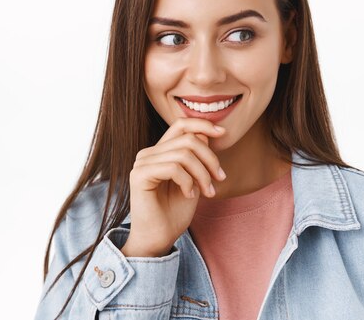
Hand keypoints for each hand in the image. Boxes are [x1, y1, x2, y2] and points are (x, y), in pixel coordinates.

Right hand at [121, 118, 226, 256]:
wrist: (159, 239)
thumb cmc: (174, 212)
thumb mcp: (193, 180)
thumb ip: (196, 157)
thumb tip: (205, 134)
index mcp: (160, 152)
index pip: (181, 125)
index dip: (203, 124)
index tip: (223, 133)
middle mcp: (148, 153)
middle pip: (188, 139)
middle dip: (210, 159)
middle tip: (219, 179)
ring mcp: (142, 163)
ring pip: (184, 154)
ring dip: (202, 174)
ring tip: (208, 192)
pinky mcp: (139, 175)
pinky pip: (173, 168)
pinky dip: (188, 182)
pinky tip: (189, 195)